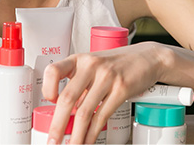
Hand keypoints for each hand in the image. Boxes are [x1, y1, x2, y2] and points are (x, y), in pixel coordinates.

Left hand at [42, 42, 165, 143]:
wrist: (146, 57)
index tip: (49, 104)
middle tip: (53, 140)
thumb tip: (67, 112)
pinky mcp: (121, 88)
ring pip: (84, 112)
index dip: (47, 89)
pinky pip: (102, 116)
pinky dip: (92, 133)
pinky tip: (88, 140)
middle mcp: (90, 65)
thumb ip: (81, 86)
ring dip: (76, 136)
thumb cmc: (117, 62)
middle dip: (57, 125)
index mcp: (79, 59)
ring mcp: (106, 76)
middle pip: (67, 98)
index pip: (53, 71)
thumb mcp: (94, 67)